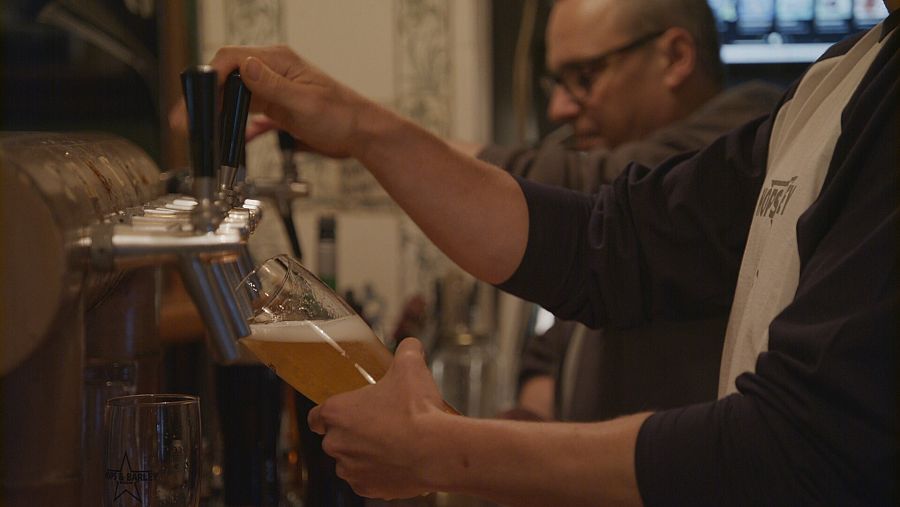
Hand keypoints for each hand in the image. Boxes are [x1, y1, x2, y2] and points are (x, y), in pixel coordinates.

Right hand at [169, 45, 383, 158]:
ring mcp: (272, 87)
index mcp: (279, 60)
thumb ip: (274, 86)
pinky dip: (233, 121)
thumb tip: (246, 66)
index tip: (197, 99)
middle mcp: (272, 69)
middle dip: (205, 96)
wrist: (361, 134)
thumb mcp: (306, 103)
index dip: (211, 76)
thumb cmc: (342, 116)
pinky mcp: (275, 105)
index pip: (232, 58)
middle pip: (227, 75)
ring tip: (198, 129)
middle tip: (186, 119)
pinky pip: (245, 108)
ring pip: (232, 93)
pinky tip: (226, 135)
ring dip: (215, 110)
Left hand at [308, 338, 447, 498]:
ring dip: (366, 454)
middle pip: (335, 439)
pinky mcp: (367, 489)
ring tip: (393, 444)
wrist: (435, 450)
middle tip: (380, 424)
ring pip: (351, 462)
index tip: (344, 413)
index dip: (329, 414)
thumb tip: (411, 345)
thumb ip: (406, 350)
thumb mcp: (411, 366)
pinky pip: (367, 480)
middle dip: (354, 433)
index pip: (316, 416)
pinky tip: (398, 462)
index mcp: (337, 413)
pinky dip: (379, 473)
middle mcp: (336, 443)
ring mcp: (350, 469)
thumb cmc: (417, 410)